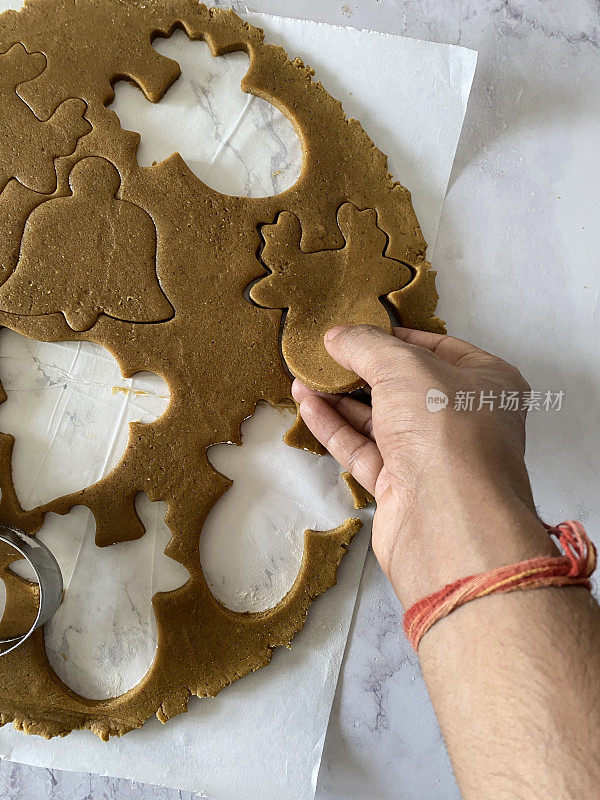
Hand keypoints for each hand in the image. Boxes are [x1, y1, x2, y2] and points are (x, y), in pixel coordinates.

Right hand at [292, 325, 552, 605]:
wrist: (447, 519)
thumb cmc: (445, 429)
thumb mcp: (404, 366)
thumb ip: (366, 345)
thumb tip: (337, 336)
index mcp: (487, 383)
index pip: (439, 348)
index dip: (396, 336)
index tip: (358, 330)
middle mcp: (465, 420)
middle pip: (406, 386)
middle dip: (363, 370)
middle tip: (324, 354)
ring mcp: (433, 457)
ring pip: (381, 421)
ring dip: (341, 399)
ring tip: (305, 377)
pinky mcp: (403, 488)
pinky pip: (365, 450)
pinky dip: (336, 428)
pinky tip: (307, 406)